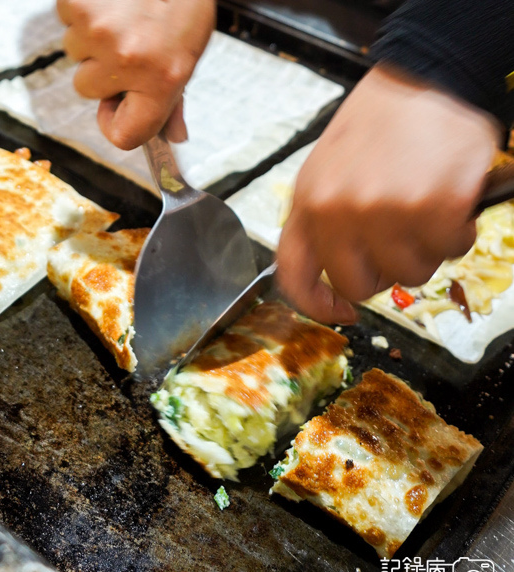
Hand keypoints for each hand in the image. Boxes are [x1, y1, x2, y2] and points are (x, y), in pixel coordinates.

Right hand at [56, 0, 214, 149]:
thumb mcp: (189, 49)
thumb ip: (174, 96)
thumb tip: (173, 136)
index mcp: (163, 78)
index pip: (125, 135)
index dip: (115, 123)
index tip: (116, 107)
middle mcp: (128, 59)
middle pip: (87, 89)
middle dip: (101, 66)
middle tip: (129, 35)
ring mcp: (99, 31)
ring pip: (74, 51)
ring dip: (91, 33)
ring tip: (120, 10)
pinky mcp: (77, 4)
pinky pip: (66, 18)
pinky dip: (82, 7)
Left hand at [276, 63, 500, 324]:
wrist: (428, 77)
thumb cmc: (379, 123)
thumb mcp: (325, 169)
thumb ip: (322, 219)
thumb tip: (331, 271)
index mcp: (308, 203)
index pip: (295, 274)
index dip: (316, 305)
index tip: (339, 312)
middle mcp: (340, 213)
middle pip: (359, 285)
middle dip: (383, 271)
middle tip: (398, 240)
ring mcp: (386, 213)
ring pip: (409, 274)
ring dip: (424, 249)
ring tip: (424, 208)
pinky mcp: (435, 209)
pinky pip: (451, 250)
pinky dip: (457, 232)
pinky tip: (450, 201)